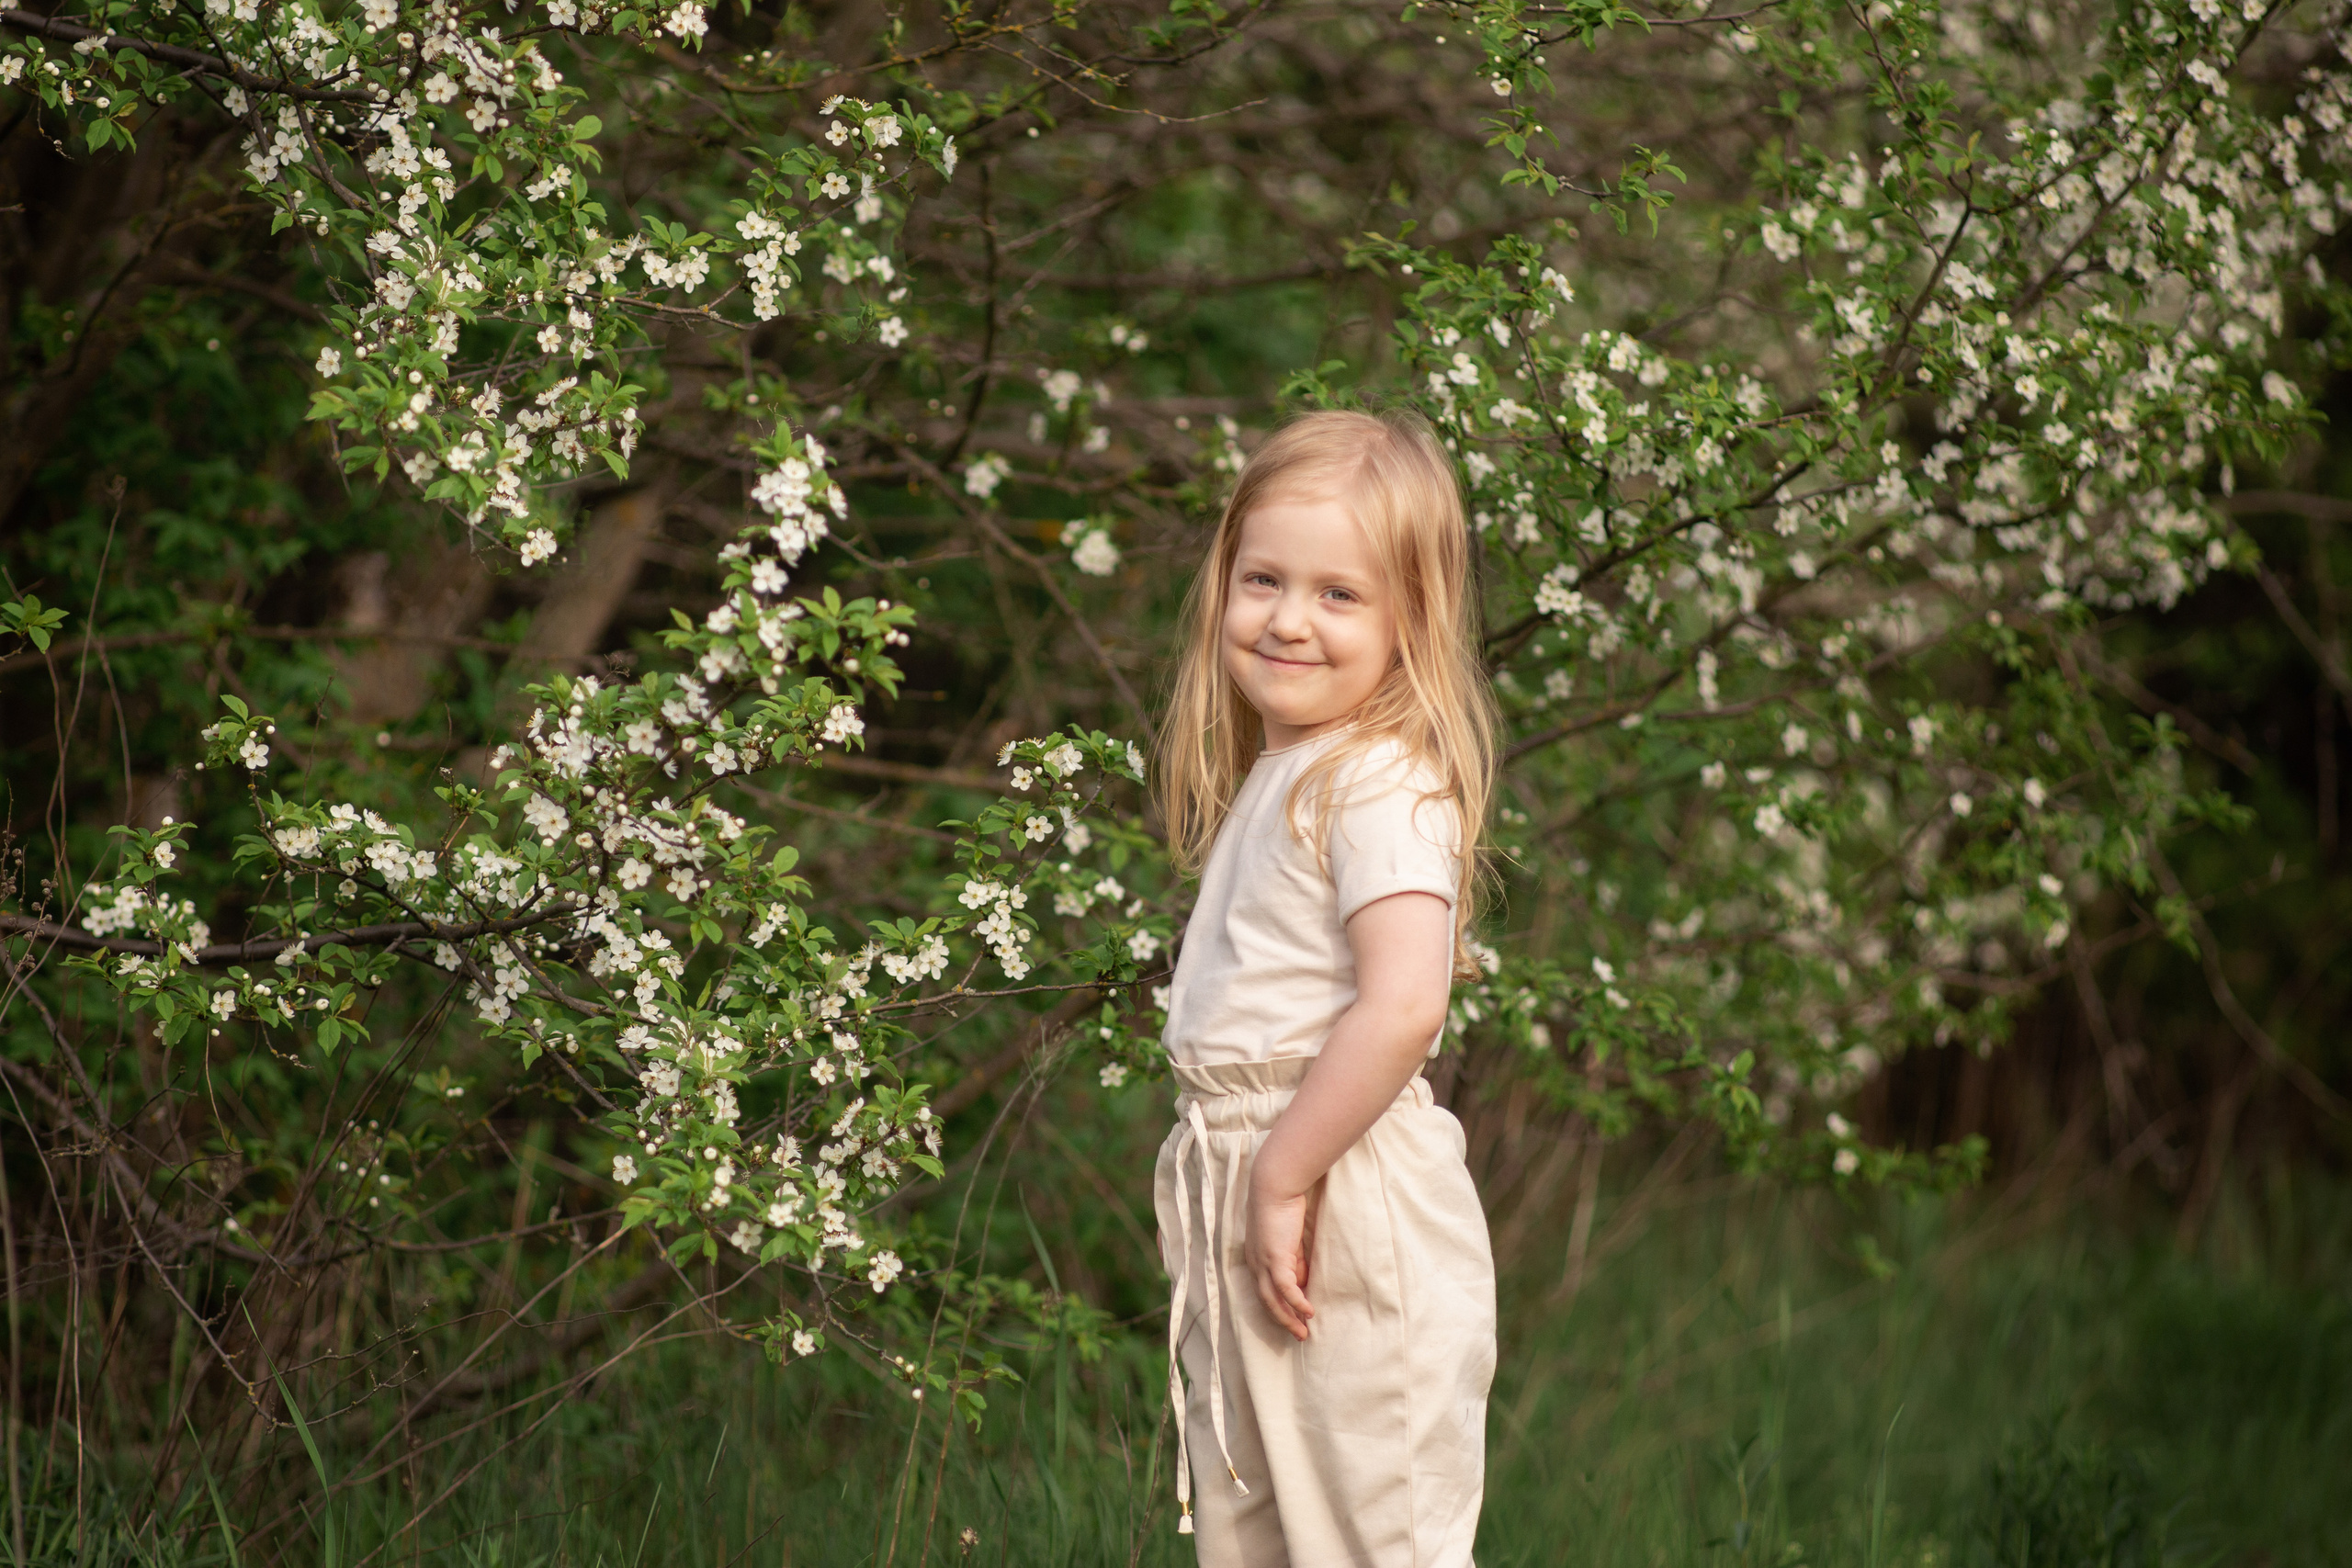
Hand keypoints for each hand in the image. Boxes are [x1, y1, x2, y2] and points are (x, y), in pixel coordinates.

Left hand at [1245, 1176, 1318, 1340]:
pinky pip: (1286, 1289)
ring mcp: (1262, 1263)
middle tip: (1299, 1335)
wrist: (1275, 1186)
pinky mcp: (1274, 1258)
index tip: (1294, 1319)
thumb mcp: (1290, 1241)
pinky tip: (1309, 1312)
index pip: (1265, 1291)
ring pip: (1272, 1301)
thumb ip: (1294, 1261)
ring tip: (1303, 1332)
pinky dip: (1296, 1303)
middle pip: (1266, 1302)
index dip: (1279, 1307)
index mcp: (1255, 1259)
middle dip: (1283, 1320)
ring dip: (1288, 1318)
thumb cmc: (1283, 1207)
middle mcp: (1255, 1264)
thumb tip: (1303, 1282)